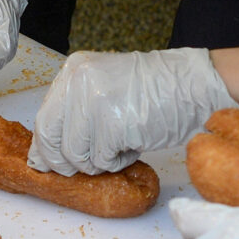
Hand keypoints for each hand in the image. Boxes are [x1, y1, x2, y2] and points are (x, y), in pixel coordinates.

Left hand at [26, 48, 238, 174]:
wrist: (194, 86)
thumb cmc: (155, 91)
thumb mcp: (104, 88)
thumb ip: (75, 113)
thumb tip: (43, 155)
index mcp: (73, 70)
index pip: (43, 119)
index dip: (44, 149)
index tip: (45, 164)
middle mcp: (77, 82)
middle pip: (50, 139)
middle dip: (64, 162)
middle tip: (84, 167)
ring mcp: (93, 102)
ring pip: (75, 155)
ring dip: (97, 162)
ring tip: (119, 146)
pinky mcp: (112, 123)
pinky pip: (101, 160)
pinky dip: (117, 162)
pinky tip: (133, 145)